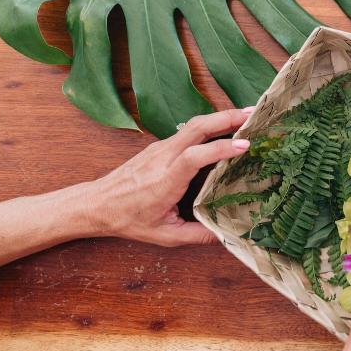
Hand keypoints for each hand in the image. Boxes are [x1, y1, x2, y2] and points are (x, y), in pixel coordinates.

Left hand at [86, 109, 252, 245]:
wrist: (96, 204)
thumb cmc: (129, 220)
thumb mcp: (165, 236)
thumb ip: (198, 235)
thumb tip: (227, 234)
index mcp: (164, 182)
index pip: (193, 157)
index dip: (220, 149)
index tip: (245, 145)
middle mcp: (162, 158)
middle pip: (196, 128)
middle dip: (226, 118)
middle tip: (254, 115)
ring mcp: (160, 148)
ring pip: (194, 125)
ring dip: (220, 117)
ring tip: (246, 116)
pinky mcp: (160, 146)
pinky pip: (188, 130)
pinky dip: (210, 125)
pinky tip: (225, 128)